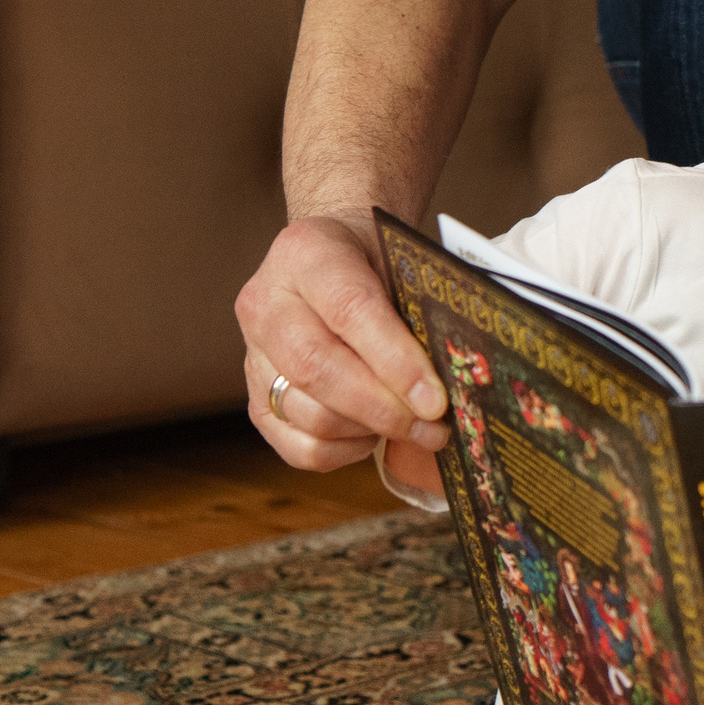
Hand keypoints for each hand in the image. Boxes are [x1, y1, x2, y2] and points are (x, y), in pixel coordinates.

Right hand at [235, 212, 449, 469]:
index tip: (435, 398)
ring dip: (369, 431)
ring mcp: (252, 355)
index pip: (350, 310)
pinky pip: (298, 447)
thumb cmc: (372, 261)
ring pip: (309, 414)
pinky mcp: (255, 399)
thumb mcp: (395, 261)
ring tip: (410, 425)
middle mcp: (265, 304)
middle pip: (318, 369)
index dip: (395, 360)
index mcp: (304, 253)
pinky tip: (371, 432)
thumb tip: (451, 378)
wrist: (329, 258)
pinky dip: (344, 451)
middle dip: (384, 408)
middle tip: (433, 426)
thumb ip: (417, 312)